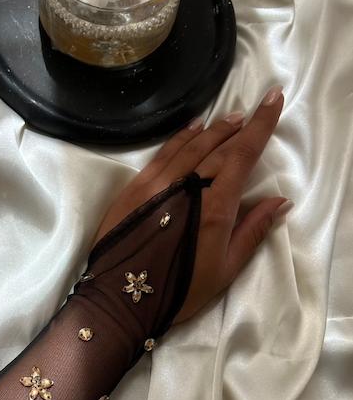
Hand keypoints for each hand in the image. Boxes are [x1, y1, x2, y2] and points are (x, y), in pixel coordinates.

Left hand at [91, 86, 290, 324]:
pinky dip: (181, 138)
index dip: (260, 125)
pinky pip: (163, 153)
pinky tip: (193, 128)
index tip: (273, 99)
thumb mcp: (225, 269)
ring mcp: (157, 183)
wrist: (121, 299)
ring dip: (214, 129)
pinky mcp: (135, 187)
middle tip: (256, 108)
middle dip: (241, 125)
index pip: (242, 154)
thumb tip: (279, 201)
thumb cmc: (178, 290)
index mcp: (214, 206)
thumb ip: (252, 231)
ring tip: (231, 118)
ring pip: (191, 145)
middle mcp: (186, 186)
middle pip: (219, 146)